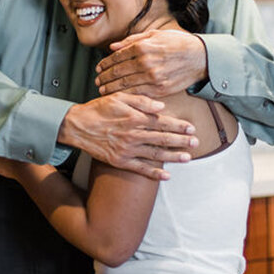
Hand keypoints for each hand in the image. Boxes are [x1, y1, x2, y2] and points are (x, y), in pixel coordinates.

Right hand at [58, 92, 198, 179]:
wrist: (76, 126)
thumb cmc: (98, 109)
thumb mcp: (119, 97)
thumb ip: (141, 100)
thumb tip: (161, 106)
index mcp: (135, 118)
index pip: (162, 122)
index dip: (179, 125)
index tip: (191, 127)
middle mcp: (133, 135)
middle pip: (163, 139)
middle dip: (182, 141)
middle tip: (196, 142)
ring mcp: (127, 150)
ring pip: (155, 155)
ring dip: (173, 157)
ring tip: (188, 158)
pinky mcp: (120, 161)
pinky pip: (140, 169)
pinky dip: (154, 173)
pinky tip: (167, 176)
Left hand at [96, 29, 206, 97]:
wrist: (199, 57)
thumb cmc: (177, 43)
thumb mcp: (155, 35)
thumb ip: (132, 40)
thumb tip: (112, 47)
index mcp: (143, 47)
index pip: (116, 57)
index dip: (104, 64)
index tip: (98, 68)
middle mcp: (146, 63)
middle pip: (117, 73)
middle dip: (104, 77)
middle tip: (97, 81)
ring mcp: (153, 78)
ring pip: (124, 85)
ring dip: (110, 88)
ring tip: (103, 90)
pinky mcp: (159, 90)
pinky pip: (137, 94)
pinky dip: (125, 96)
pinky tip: (119, 96)